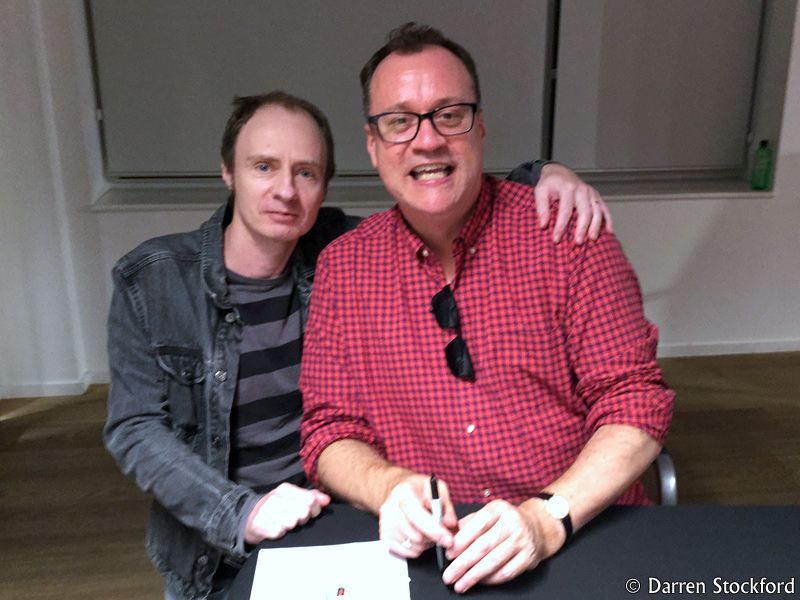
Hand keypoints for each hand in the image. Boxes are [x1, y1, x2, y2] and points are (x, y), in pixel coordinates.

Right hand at [244, 483, 329, 543]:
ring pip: (291, 522)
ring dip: (292, 526)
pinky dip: (280, 533)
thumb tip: (326, 500)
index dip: (314, 509)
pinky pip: (278, 532)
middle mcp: (274, 497)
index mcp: (285, 489)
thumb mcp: (293, 499)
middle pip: (302, 512)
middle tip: (298, 520)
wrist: (251, 519)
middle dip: (303, 519)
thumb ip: (312, 497)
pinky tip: (278, 530)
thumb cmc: (278, 509)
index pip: (310, 499)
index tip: (310, 513)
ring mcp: (265, 511)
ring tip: (287, 525)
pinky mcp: (258, 525)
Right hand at [378, 474, 457, 557]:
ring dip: (426, 543)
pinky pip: (407, 553)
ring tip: (427, 530)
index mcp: (403, 493)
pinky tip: (417, 535)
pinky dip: (417, 548)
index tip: (449, 540)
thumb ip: (446, 505)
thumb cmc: (420, 490)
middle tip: (439, 529)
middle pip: (415, 535)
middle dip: (433, 537)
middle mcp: (390, 509)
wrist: (400, 492)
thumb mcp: (437, 489)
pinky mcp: (384, 538)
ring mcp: (385, 524)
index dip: (434, 530)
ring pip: (413, 546)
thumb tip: (450, 524)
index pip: (416, 515)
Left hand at [442, 499, 563, 593]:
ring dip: (474, 576)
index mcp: (499, 509)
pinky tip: (479, 582)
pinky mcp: (529, 557)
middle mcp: (512, 523)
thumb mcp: (488, 514)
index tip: (449, 553)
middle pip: (484, 545)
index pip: (478, 524)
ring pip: (494, 561)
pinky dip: (490, 580)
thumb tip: (448, 535)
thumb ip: (468, 523)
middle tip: (450, 575)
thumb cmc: (505, 521)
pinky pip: (507, 572)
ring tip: (460, 584)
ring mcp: (522, 541)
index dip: (462, 540)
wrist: (536, 527)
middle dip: (464, 563)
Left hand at [535, 163, 612, 243]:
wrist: (559, 172)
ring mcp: (591, 192)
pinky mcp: (596, 195)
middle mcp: (582, 189)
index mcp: (568, 188)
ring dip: (596, 226)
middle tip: (577, 242)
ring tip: (591, 238)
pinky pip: (604, 208)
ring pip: (597, 210)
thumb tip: (544, 225)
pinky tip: (609, 231)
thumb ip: (541, 208)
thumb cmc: (549, 183)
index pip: (565, 211)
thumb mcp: (540, 191)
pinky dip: (608, 220)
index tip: (556, 239)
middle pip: (585, 211)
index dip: (561, 226)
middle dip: (582, 228)